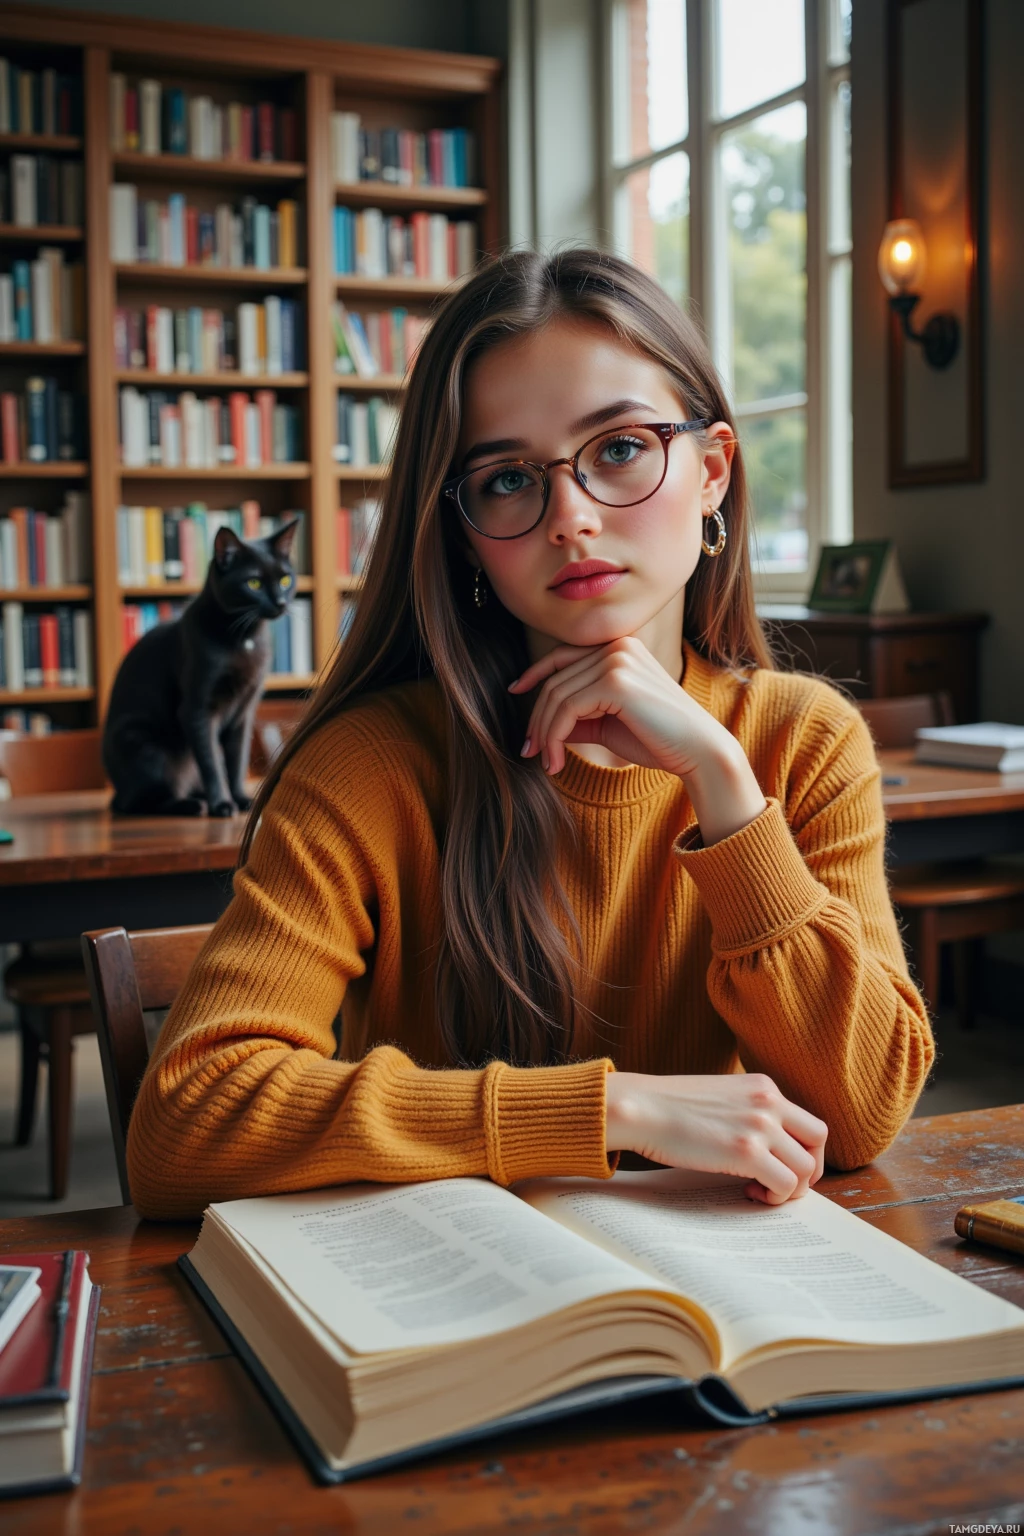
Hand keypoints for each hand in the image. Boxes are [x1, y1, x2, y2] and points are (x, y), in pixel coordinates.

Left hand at [509, 636, 721, 777]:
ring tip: (546, 762)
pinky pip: (567, 708)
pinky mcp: (616, 681)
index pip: (563, 656)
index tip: (515, 691)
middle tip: (529, 750)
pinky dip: (554, 737)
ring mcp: (617, 660)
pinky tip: (557, 762)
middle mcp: (617, 646)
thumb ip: (579, 716)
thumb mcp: (608, 723)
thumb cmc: (658, 740)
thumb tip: (542, 725)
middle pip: (555, 680)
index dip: (534, 674)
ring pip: (557, 696)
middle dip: (537, 719)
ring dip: (544, 734)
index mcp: (619, 647)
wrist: (699, 752)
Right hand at [605, 1071, 827, 1204]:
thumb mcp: (721, 1096)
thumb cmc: (670, 1107)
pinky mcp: (746, 1151)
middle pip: (818, 1141)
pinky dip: (774, 1196)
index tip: (783, 1165)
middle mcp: (768, 1102)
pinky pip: (784, 1184)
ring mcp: (760, 1126)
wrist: (642, 1107)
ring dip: (789, 1188)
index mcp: (763, 1087)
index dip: (803, 1150)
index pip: (807, 1121)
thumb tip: (764, 1146)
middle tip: (783, 1184)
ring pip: (806, 1168)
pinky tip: (750, 1192)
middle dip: (808, 1169)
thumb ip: (747, 1111)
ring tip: (760, 1191)